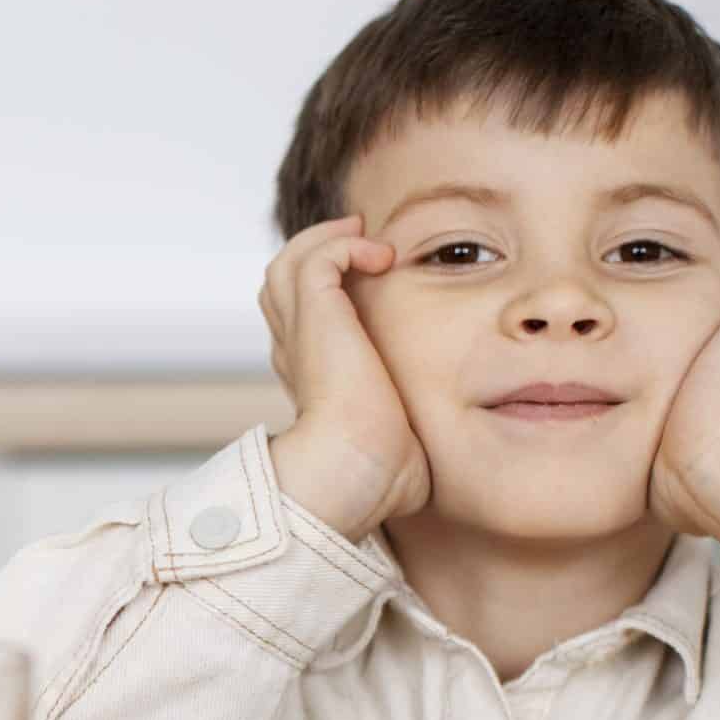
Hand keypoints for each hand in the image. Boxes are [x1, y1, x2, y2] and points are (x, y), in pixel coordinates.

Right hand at [260, 214, 430, 540]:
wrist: (356, 472)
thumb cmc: (381, 479)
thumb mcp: (399, 453)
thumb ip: (409, 442)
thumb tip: (436, 468)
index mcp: (310, 378)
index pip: (301, 321)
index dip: (329, 296)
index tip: (374, 286)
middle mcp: (296, 350)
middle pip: (283, 282)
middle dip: (320, 255)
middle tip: (364, 247)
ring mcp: (300, 330)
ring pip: (291, 261)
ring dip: (329, 241)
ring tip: (366, 240)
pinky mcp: (316, 313)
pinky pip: (318, 255)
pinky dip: (345, 244)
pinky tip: (382, 258)